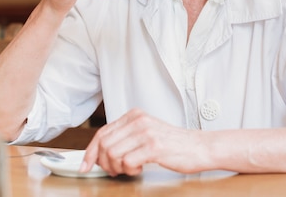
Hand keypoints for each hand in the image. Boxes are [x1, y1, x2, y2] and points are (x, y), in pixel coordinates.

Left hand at [81, 109, 206, 176]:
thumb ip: (126, 137)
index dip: (90, 151)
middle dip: (104, 163)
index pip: (102, 132)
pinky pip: (127, 162)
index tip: (85, 165)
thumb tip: (100, 152)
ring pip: (113, 154)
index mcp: (134, 115)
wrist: (200, 147)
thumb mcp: (147, 132)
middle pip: (104, 144)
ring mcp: (146, 132)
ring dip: (118, 168)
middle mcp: (138, 120)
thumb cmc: (174, 144)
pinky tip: (140, 168)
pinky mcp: (153, 146)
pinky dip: (130, 170)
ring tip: (130, 168)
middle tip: (115, 170)